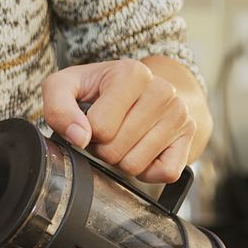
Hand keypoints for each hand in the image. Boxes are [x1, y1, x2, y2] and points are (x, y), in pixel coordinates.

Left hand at [42, 58, 197, 182]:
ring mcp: (179, 114)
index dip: (87, 131)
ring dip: (121, 159)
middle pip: (114, 150)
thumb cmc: (96, 91)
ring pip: (134, 165)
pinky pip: (164, 174)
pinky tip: (142, 150)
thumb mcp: (64, 87)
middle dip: (103, 148)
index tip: (92, 119)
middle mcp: (162, 90)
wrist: (138, 88)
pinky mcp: (189, 138)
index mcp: (132, 73)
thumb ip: (58, 108)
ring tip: (123, 137)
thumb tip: (78, 137)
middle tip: (107, 131)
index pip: (99, 127)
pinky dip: (147, 171)